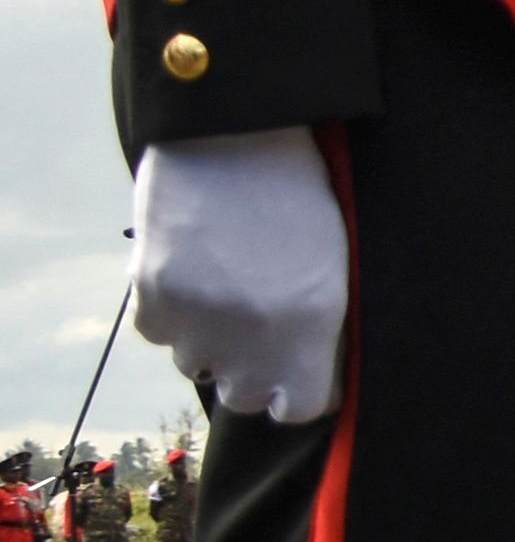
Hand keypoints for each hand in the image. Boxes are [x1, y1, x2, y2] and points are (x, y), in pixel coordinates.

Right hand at [132, 129, 348, 422]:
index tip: (299, 378)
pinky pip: (157, 333)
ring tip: (225, 291)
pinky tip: (189, 275)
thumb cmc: (298, 192)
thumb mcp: (335, 265)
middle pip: (243, 396)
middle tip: (259, 333)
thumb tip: (302, 376)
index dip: (298, 395)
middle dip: (252, 374)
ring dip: (210, 343)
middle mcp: (251, 333)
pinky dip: (170, 315)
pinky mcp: (151, 292)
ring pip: (197, 365)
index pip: (299, 408)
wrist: (232, 133)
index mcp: (310, 325)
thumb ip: (318, 328)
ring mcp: (196, 316)